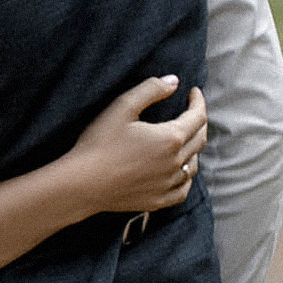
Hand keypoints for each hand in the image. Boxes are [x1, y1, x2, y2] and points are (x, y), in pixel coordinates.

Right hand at [62, 76, 207, 218]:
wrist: (83, 183)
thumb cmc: (100, 143)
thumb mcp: (122, 107)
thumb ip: (151, 90)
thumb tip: (174, 81)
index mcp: (171, 138)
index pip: (198, 116)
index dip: (198, 101)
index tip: (193, 92)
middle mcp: (176, 163)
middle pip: (200, 139)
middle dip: (199, 121)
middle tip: (192, 111)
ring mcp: (168, 184)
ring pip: (194, 164)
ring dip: (194, 148)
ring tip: (185, 139)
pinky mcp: (158, 200)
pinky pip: (183, 189)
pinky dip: (186, 177)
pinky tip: (180, 172)